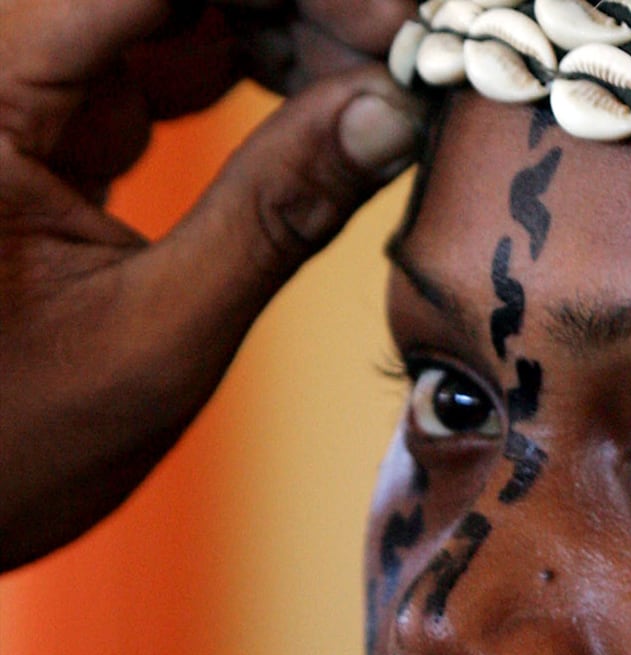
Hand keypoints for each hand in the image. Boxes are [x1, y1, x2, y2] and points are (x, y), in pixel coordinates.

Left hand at [0, 0, 421, 568]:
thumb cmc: (4, 449)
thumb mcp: (160, 336)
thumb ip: (277, 212)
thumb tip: (394, 109)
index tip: (395, 20)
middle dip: (295, 2)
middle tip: (405, 51)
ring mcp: (14, 93)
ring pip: (171, 5)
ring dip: (283, 28)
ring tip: (381, 86)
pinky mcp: (42, 122)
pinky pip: (159, 56)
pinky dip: (250, 70)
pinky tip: (325, 106)